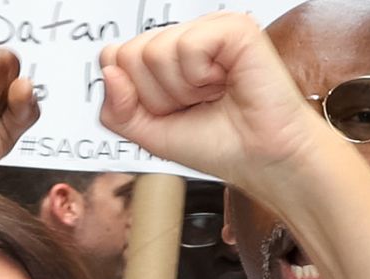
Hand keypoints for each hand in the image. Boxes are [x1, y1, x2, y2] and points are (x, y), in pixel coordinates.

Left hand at [97, 13, 324, 191]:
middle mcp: (185, 37)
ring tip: (212, 95)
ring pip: (154, 51)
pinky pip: (187, 46)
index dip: (137, 96)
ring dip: (181, 90)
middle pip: (129, 55)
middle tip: (194, 104)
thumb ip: (116, 110)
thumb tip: (108, 71)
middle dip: (157, 96)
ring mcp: (208, 29)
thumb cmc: (217, 144)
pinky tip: (224, 82)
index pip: (115, 59)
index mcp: (165, 56)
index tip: (171, 111)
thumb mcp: (149, 133)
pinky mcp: (232, 28)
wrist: (261, 160)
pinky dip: (201, 77)